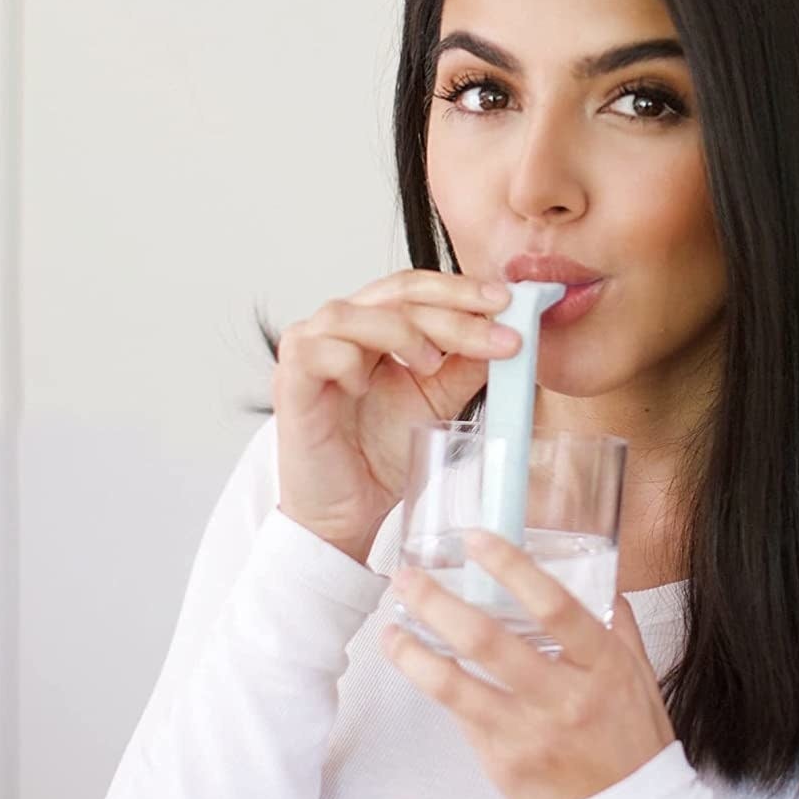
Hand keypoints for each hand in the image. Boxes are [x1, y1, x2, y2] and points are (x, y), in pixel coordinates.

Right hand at [272, 269, 520, 556]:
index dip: (462, 290)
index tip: (508, 303)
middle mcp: (341, 327)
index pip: (417, 288)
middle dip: (452, 309)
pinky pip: (316, 350)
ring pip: (353, 314)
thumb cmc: (380, 452)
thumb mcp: (438, 401)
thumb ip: (466, 366)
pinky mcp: (290, 381)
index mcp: (375, 324)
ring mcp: (310, 349)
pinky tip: (365, 387)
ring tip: (431, 364)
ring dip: (401, 332)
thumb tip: (507, 334)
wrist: (348, 510)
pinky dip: (348, 361)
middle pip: (394, 293)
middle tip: (497, 328)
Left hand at [380, 530, 676, 798]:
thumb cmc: (635, 744)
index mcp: (602, 666)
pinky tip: (418, 667)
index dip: (511, 567)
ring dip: (413, 653)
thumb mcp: (640, 678)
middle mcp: (563, 698)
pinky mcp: (503, 766)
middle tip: (407, 577)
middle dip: (438, 603)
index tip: (477, 539)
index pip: (554, 605)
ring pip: (455, 687)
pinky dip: (437, 689)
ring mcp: (528, 735)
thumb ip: (615, 627)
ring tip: (390, 629)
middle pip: (488, 641)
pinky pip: (462, 719)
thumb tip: (599, 579)